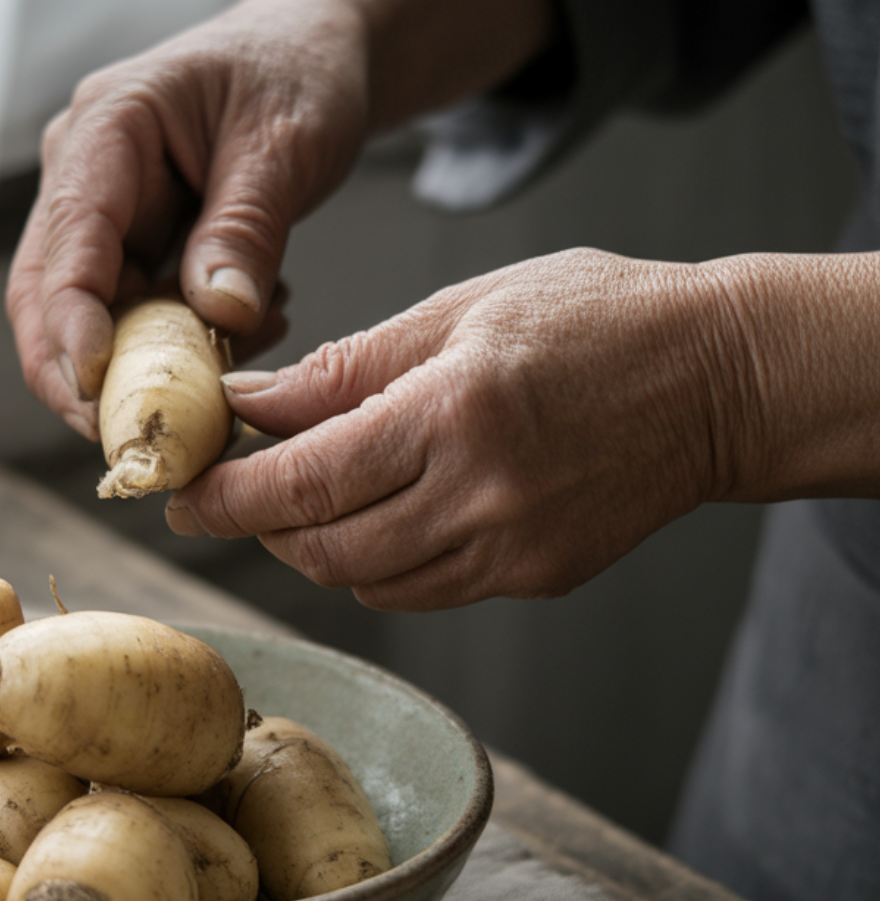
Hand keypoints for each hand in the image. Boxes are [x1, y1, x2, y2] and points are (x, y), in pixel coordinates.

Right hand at [6, 0, 368, 439]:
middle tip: (134, 437)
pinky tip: (245, 329)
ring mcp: (101, 215)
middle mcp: (83, 173)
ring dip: (146, 364)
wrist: (308, 52)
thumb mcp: (287, 142)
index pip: (69, 238)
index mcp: (109, 126)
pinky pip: (135, 319)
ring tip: (230, 363)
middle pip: (46, 295)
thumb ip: (247, 228)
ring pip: (87, 320)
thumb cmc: (297, 74)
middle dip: (80, 375)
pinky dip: (181, 347)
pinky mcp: (129, 248)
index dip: (73, 320)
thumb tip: (218, 314)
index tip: (97, 384)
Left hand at [164, 248, 750, 609]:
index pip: (304, 483)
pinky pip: (421, 590)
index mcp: (455, 414)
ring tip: (298, 499)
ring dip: (311, 547)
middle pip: (322, 547)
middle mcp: (482, 497)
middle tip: (226, 493)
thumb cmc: (596, 318)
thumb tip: (251, 404)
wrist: (719, 381)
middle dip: (257, 526)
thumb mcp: (461, 310)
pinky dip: (374, 563)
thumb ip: (346, 368)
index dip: (227, 497)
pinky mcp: (534, 577)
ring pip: (365, 581)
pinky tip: (373, 517)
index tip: (181, 494)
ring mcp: (512, 549)